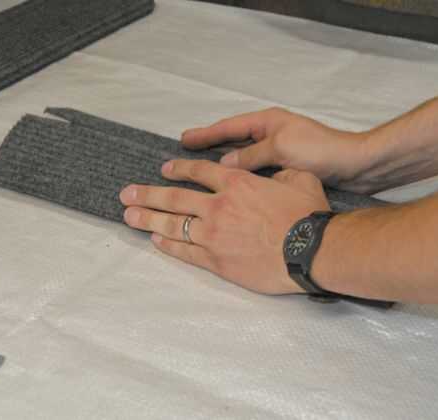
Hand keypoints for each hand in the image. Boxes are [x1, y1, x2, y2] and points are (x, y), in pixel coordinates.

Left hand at [119, 160, 330, 294]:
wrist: (311, 251)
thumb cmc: (307, 215)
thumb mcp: (299, 179)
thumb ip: (280, 173)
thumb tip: (276, 171)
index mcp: (236, 183)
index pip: (198, 172)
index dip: (178, 169)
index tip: (163, 169)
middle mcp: (218, 206)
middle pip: (174, 198)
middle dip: (147, 195)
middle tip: (126, 194)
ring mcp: (214, 234)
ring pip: (172, 225)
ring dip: (148, 219)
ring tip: (129, 216)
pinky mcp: (216, 260)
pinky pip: (185, 251)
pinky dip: (169, 245)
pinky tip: (156, 240)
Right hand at [181, 107, 372, 192]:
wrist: (355, 166)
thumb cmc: (321, 151)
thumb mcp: (282, 149)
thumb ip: (251, 156)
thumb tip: (223, 164)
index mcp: (267, 123)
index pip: (229, 127)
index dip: (206, 134)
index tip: (184, 139)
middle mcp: (270, 134)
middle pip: (232, 139)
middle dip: (209, 145)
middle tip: (186, 151)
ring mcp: (277, 150)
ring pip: (242, 155)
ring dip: (222, 161)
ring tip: (201, 170)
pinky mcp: (285, 167)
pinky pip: (254, 170)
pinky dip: (239, 175)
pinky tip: (230, 186)